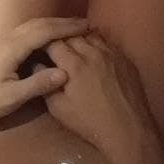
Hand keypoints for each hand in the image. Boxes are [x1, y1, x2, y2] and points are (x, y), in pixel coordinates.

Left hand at [0, 17, 87, 124]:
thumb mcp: (12, 97)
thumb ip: (38, 84)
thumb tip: (65, 73)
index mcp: (13, 48)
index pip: (45, 31)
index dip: (67, 28)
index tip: (86, 27)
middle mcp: (8, 39)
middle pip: (39, 24)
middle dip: (63, 22)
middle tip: (85, 25)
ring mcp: (3, 41)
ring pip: (32, 26)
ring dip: (53, 24)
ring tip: (72, 29)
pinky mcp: (0, 47)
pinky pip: (26, 31)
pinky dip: (42, 30)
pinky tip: (49, 38)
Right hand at [45, 31, 155, 158]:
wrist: (127, 129)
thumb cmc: (89, 121)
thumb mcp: (59, 109)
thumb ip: (45, 84)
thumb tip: (36, 66)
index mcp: (73, 64)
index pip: (53, 42)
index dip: (44, 43)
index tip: (40, 48)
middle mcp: (92, 52)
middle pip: (72, 34)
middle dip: (60, 38)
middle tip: (55, 47)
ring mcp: (111, 53)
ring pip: (90, 35)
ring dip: (79, 38)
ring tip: (74, 46)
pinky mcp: (124, 58)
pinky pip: (107, 42)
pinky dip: (97, 43)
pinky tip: (94, 52)